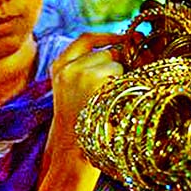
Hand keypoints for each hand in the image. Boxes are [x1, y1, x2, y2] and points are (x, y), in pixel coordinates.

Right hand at [50, 33, 123, 148]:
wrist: (71, 154)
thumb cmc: (79, 126)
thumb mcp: (72, 91)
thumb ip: (89, 67)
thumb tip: (131, 42)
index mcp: (59, 67)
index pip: (87, 39)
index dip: (109, 36)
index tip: (126, 38)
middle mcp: (69, 68)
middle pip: (107, 53)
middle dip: (122, 64)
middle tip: (123, 85)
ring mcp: (82, 75)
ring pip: (116, 64)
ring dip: (122, 79)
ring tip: (113, 103)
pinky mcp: (96, 84)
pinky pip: (122, 76)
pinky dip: (126, 88)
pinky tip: (117, 104)